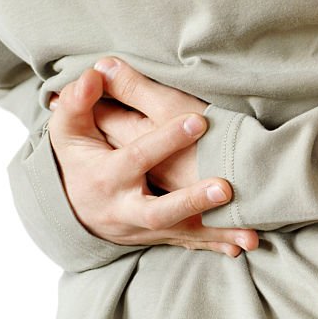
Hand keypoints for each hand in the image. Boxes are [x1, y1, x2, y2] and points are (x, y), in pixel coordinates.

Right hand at [46, 65, 258, 256]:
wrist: (71, 210)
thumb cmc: (75, 161)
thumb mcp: (68, 132)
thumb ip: (79, 102)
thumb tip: (94, 74)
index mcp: (107, 177)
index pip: (137, 158)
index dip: (166, 139)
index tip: (199, 121)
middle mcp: (125, 208)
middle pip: (158, 210)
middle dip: (191, 201)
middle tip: (226, 188)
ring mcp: (143, 228)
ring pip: (181, 232)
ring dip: (215, 231)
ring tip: (249, 231)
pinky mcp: (158, 237)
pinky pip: (189, 242)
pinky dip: (216, 244)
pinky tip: (244, 244)